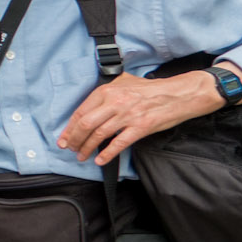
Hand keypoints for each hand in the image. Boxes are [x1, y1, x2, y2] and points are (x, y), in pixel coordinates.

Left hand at [57, 71, 222, 165]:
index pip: (81, 111)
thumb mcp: (124, 81)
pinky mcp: (141, 127)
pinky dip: (107, 154)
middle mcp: (115, 102)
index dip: (69, 128)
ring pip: (99, 134)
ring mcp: (128, 115)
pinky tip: (100, 160)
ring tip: (81, 156)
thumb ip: (107, 89)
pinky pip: (119, 143)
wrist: (178, 94)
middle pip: (86, 124)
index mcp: (107, 90)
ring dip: (87, 148)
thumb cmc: (151, 88)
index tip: (63, 138)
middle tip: (70, 149)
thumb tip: (90, 103)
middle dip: (74, 140)